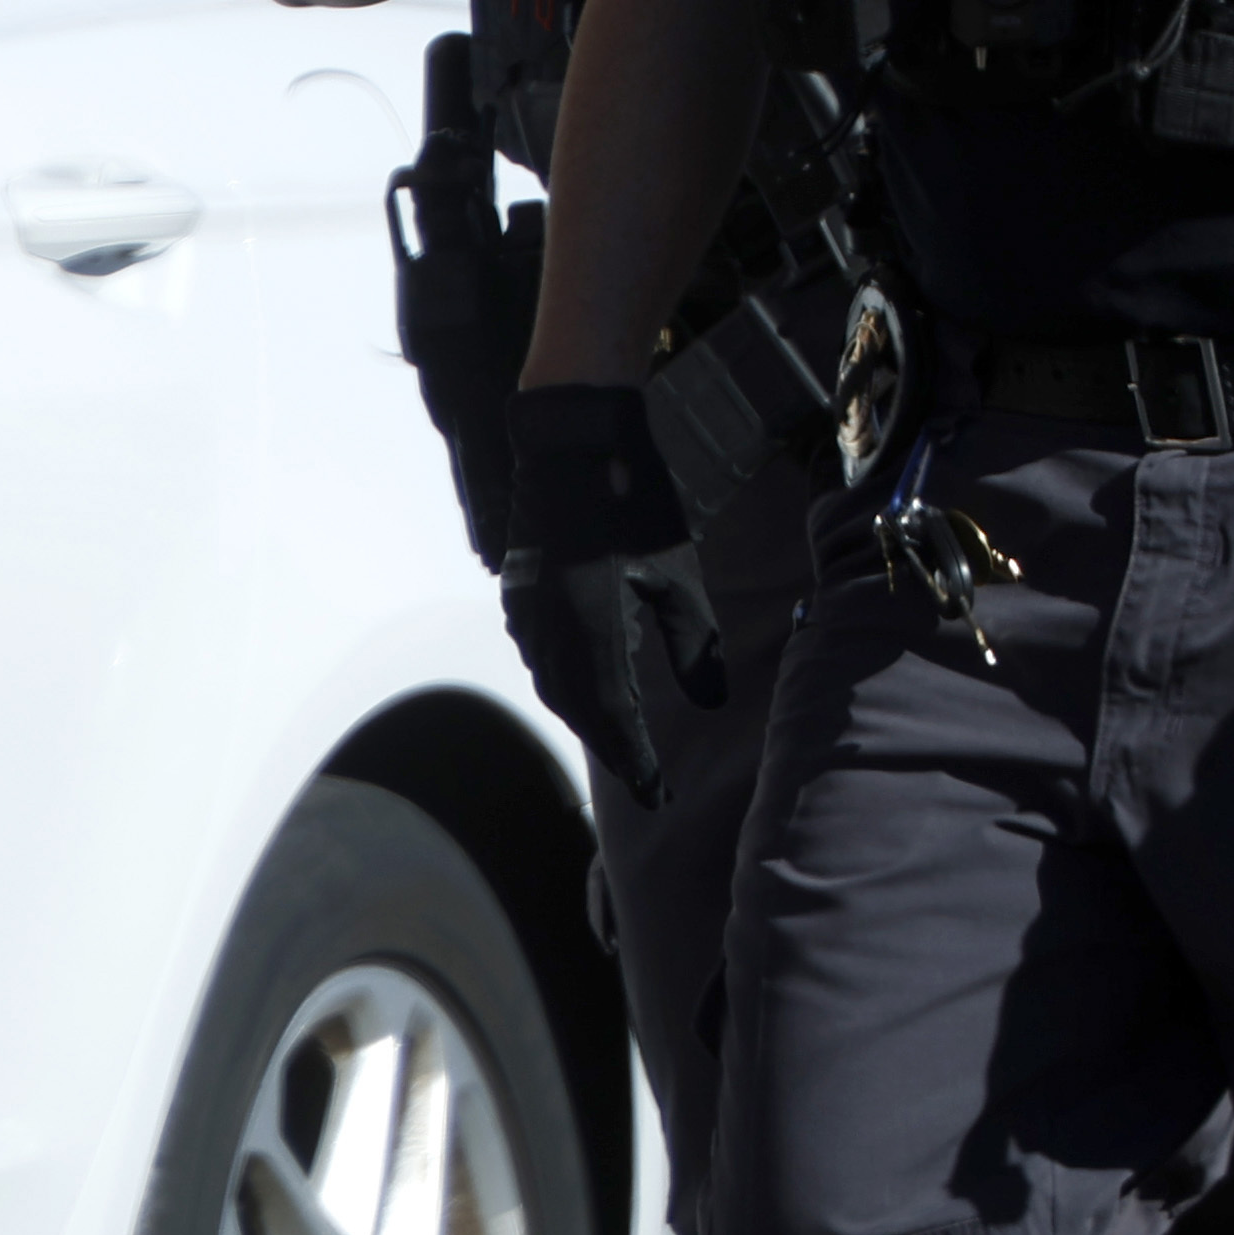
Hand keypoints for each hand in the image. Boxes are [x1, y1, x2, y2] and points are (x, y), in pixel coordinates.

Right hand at [495, 384, 720, 802]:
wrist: (574, 442)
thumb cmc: (634, 502)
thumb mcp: (677, 573)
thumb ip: (694, 642)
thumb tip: (712, 701)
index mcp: (592, 628)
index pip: (613, 715)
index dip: (635, 758)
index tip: (657, 792)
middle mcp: (551, 629)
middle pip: (579, 708)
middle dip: (613, 744)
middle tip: (645, 776)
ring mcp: (529, 611)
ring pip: (556, 685)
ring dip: (589, 716)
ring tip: (624, 737)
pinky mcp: (522, 594)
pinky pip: (541, 656)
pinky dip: (567, 681)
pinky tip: (590, 683)